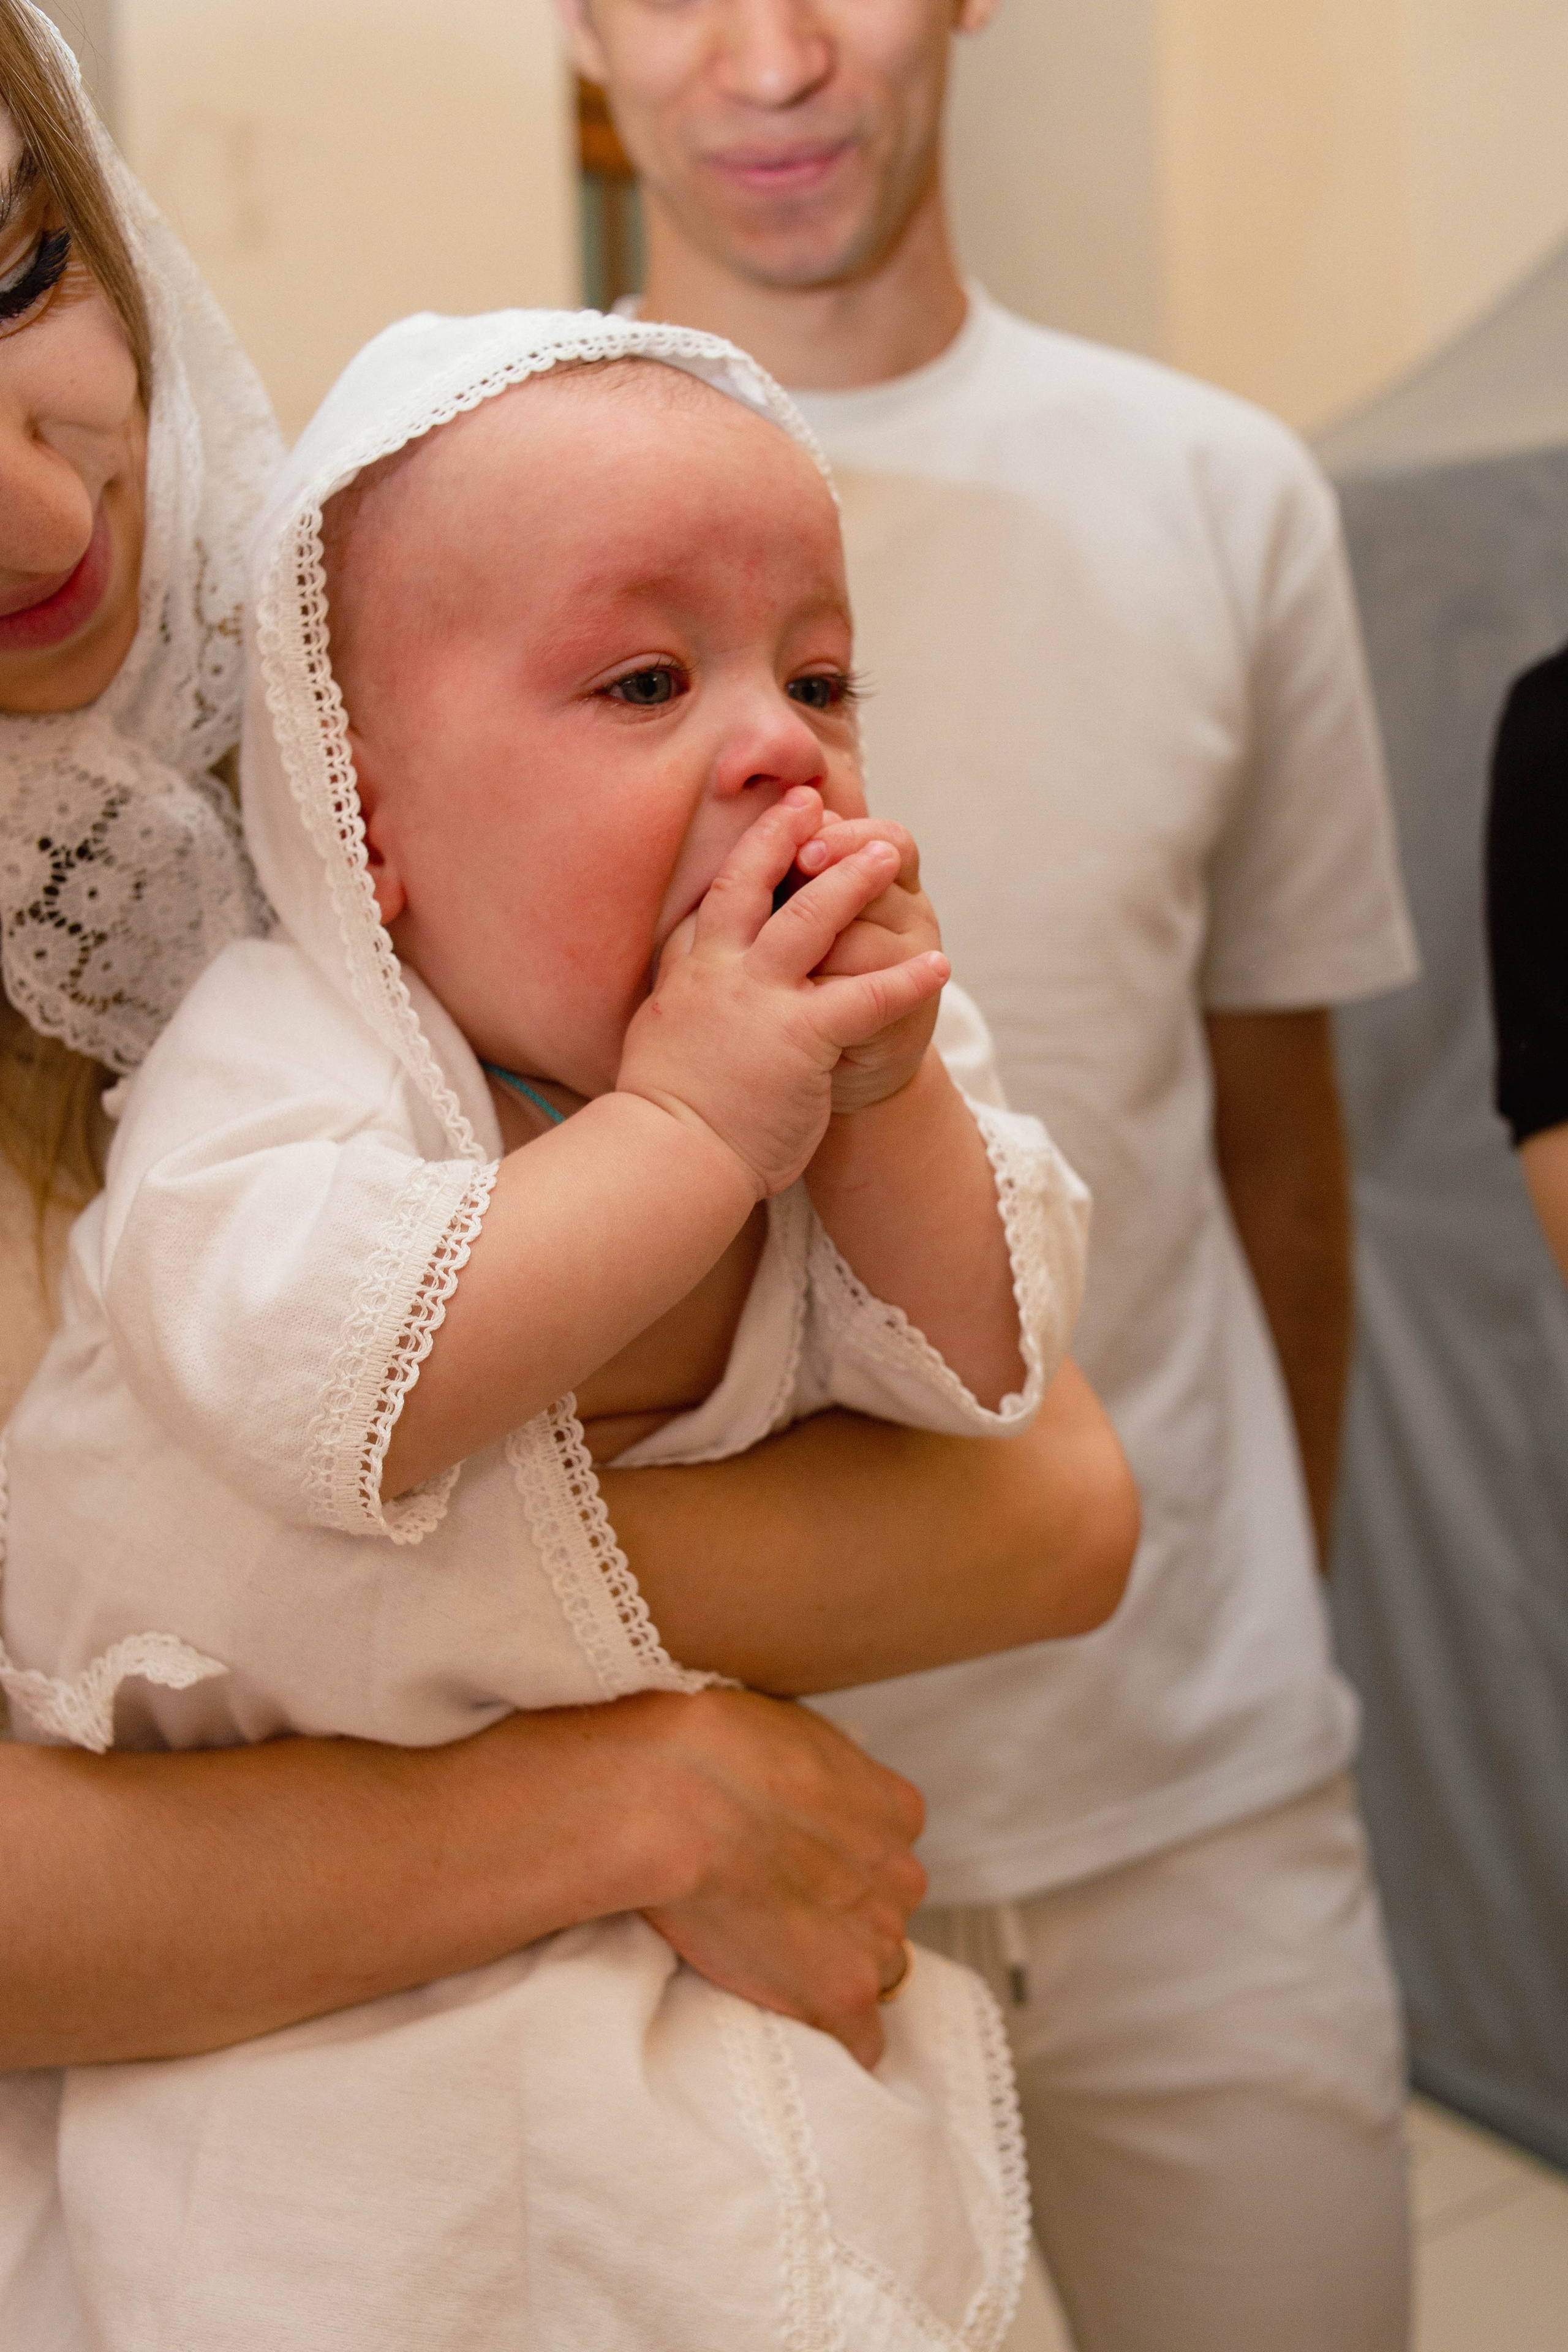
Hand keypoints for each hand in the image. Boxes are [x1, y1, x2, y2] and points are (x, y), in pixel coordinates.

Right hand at [618, 787, 948, 1197]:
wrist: (670, 1160)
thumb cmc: (666, 1111)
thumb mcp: (656, 1033)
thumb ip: (676, 991)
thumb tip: (680, 967)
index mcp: (687, 973)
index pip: (716, 898)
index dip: (746, 854)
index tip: (774, 823)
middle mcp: (720, 974)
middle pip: (752, 882)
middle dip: (786, 837)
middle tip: (815, 803)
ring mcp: (759, 1001)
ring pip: (811, 918)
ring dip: (853, 881)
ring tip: (885, 855)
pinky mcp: (799, 1038)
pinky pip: (864, 997)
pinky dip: (905, 980)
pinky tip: (939, 967)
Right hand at [636, 1687, 926, 2068]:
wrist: (678, 1799)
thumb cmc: (711, 1752)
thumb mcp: (787, 1730)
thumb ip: (815, 1773)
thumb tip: (797, 1781)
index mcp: (896, 1808)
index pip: (886, 1855)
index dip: (839, 1867)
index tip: (798, 1872)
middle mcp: (901, 1874)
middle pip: (883, 1914)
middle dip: (840, 1920)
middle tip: (774, 1916)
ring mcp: (876, 1938)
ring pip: (873, 1973)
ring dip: (832, 1975)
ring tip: (768, 1967)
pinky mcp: (842, 1995)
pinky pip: (861, 2043)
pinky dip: (835, 2042)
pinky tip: (798, 2029)